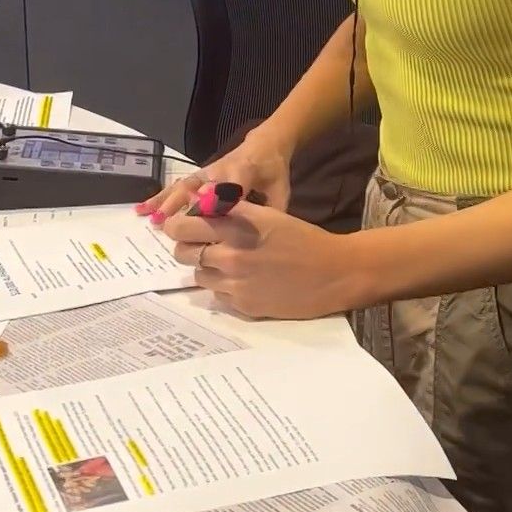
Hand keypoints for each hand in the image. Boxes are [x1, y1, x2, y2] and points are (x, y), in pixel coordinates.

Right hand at [136, 127, 291, 222]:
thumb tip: (267, 239)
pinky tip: (143, 208)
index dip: (220, 198)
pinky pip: (177, 186)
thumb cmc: (272, 171)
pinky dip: (160, 197)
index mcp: (244, 171)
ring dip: (167, 203)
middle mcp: (220, 171)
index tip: (207, 214)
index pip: (230, 186)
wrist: (264, 145)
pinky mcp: (198, 175)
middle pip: (200, 188)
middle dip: (185, 206)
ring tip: (151, 220)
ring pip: (184, 187)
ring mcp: (206, 172)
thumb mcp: (281, 190)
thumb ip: (273, 212)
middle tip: (170, 226)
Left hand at [159, 200, 360, 319]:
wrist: (334, 273)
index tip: (179, 225)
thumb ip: (233, 212)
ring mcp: (235, 283)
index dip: (177, 224)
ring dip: (205, 268)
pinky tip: (244, 280)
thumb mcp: (268, 215)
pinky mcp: (243, 305)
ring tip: (225, 263)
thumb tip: (201, 206)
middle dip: (187, 246)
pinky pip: (217, 294)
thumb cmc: (304, 238)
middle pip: (184, 252)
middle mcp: (231, 254)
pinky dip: (223, 286)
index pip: (185, 225)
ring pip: (197, 275)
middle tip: (201, 244)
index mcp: (237, 227)